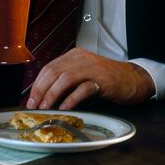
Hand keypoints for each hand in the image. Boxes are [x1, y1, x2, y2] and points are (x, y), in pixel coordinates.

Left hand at [26, 48, 154, 109]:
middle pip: (53, 72)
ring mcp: (92, 68)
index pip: (49, 68)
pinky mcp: (103, 80)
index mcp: (73, 56)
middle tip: (34, 106)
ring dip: (52, 95)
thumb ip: (67, 80)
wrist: (134, 78)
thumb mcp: (83, 74)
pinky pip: (82, 88)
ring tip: (46, 108)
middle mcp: (80, 58)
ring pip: (65, 79)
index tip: (30, 100)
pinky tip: (64, 108)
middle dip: (40, 90)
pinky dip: (71, 99)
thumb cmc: (107, 79)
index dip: (37, 84)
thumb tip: (45, 95)